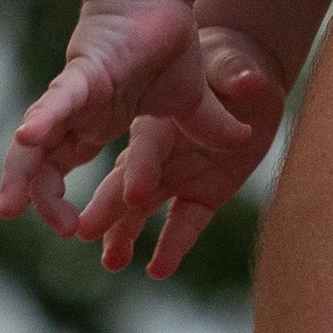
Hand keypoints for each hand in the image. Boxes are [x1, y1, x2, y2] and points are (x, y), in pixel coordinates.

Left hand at [0, 0, 247, 235]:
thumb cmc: (169, 41)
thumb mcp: (193, 101)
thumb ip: (208, 127)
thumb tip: (242, 144)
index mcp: (96, 123)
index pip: (63, 168)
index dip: (57, 201)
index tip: (74, 232)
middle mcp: (78, 113)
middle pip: (41, 163)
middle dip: (32, 196)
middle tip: (29, 221)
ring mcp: (76, 95)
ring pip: (37, 141)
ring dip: (22, 174)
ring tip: (10, 205)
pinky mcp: (84, 73)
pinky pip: (59, 100)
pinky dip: (43, 120)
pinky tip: (27, 140)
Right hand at [76, 25, 288, 277]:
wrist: (243, 79)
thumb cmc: (228, 61)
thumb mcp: (232, 63)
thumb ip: (235, 72)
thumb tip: (251, 80)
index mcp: (161, 120)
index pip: (147, 148)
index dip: (141, 169)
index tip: (133, 192)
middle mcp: (159, 153)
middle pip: (127, 182)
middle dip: (108, 207)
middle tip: (81, 230)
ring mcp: (176, 175)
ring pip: (143, 209)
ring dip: (124, 233)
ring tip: (110, 262)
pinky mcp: (201, 193)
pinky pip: (184, 223)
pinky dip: (173, 246)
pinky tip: (159, 271)